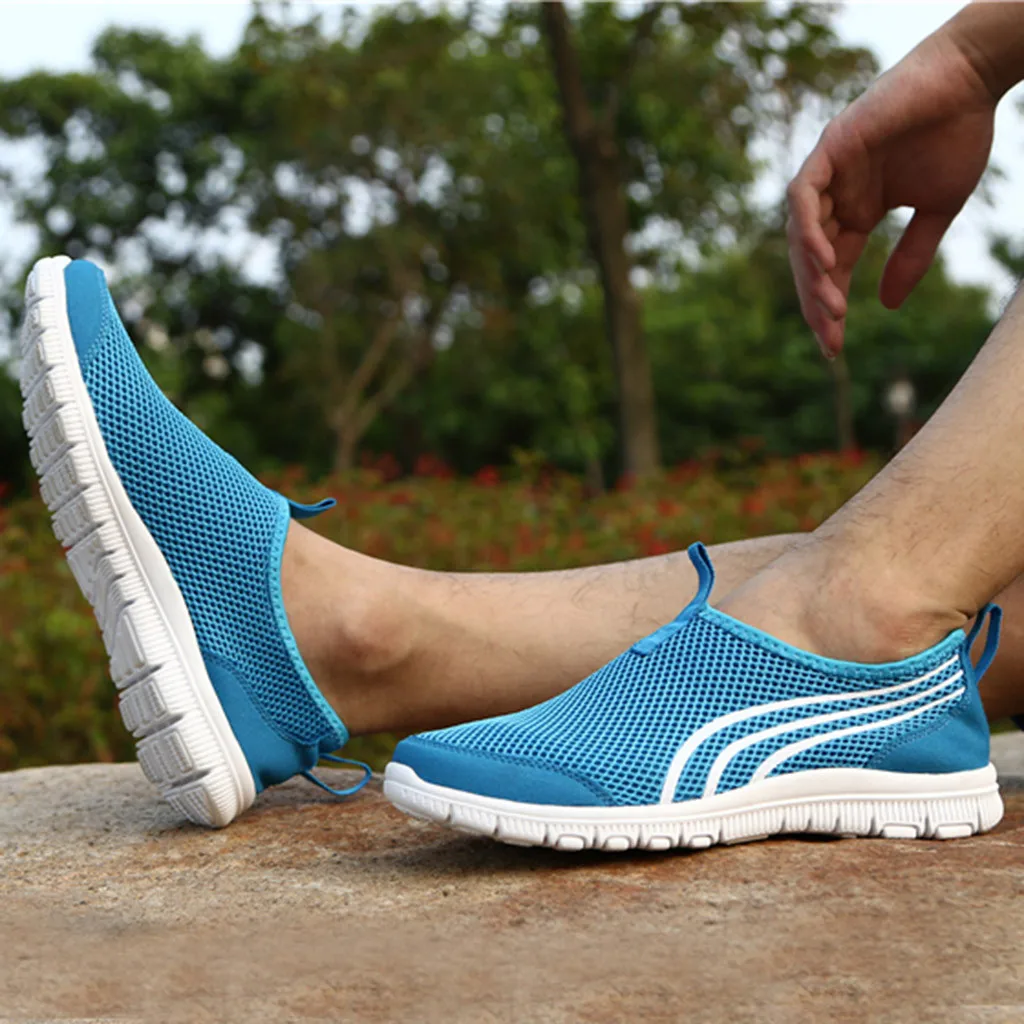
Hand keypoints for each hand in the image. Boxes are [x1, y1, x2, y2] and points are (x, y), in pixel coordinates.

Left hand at [787, 29, 997, 356]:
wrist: (971, 81)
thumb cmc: (957, 136)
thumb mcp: (936, 211)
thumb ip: (910, 257)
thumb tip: (887, 306)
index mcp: (855, 213)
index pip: (830, 270)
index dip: (828, 307)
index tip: (834, 347)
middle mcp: (834, 197)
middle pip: (810, 260)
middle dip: (816, 303)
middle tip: (828, 340)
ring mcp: (828, 172)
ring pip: (801, 233)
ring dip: (812, 274)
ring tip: (831, 310)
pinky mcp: (830, 146)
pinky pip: (804, 195)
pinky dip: (808, 229)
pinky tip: (823, 260)